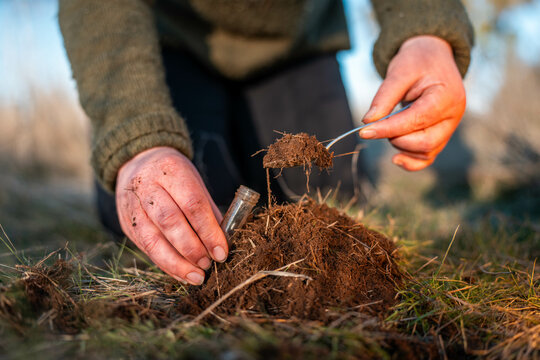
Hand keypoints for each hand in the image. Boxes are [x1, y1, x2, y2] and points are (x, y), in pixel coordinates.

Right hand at [116, 146, 227, 284]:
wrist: (138, 161)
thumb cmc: (175, 176)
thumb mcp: (195, 182)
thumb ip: (208, 210)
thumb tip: (223, 243)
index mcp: (171, 171)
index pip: (192, 204)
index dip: (208, 231)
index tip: (221, 251)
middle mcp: (147, 186)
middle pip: (169, 221)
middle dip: (191, 248)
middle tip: (208, 264)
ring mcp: (132, 205)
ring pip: (152, 239)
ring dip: (176, 263)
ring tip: (196, 276)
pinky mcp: (126, 223)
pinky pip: (145, 248)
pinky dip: (165, 264)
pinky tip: (181, 274)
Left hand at [360, 35, 465, 170]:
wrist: (433, 56)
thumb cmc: (417, 61)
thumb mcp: (399, 71)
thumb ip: (384, 98)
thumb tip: (368, 122)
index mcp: (446, 96)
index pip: (417, 120)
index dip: (388, 129)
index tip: (364, 131)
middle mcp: (453, 115)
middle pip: (425, 142)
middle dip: (396, 138)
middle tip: (379, 125)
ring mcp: (450, 127)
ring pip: (426, 152)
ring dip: (402, 147)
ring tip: (388, 129)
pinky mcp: (442, 134)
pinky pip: (428, 156)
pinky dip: (412, 161)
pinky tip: (396, 158)